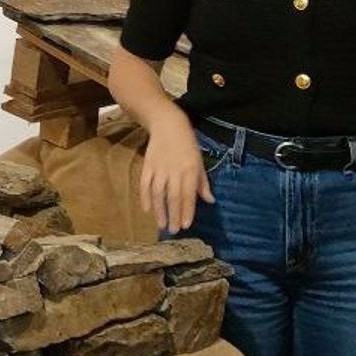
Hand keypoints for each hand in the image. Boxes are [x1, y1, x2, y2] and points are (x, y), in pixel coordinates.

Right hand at [138, 115, 212, 233]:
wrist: (168, 125)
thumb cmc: (188, 145)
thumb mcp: (199, 162)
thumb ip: (203, 183)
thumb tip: (210, 200)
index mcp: (190, 170)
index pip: (188, 194)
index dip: (187, 210)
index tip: (186, 225)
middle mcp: (174, 171)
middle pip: (173, 197)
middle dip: (173, 215)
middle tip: (173, 231)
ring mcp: (159, 168)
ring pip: (158, 193)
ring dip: (159, 210)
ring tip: (161, 224)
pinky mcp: (148, 166)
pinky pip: (145, 184)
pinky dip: (145, 197)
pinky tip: (147, 209)